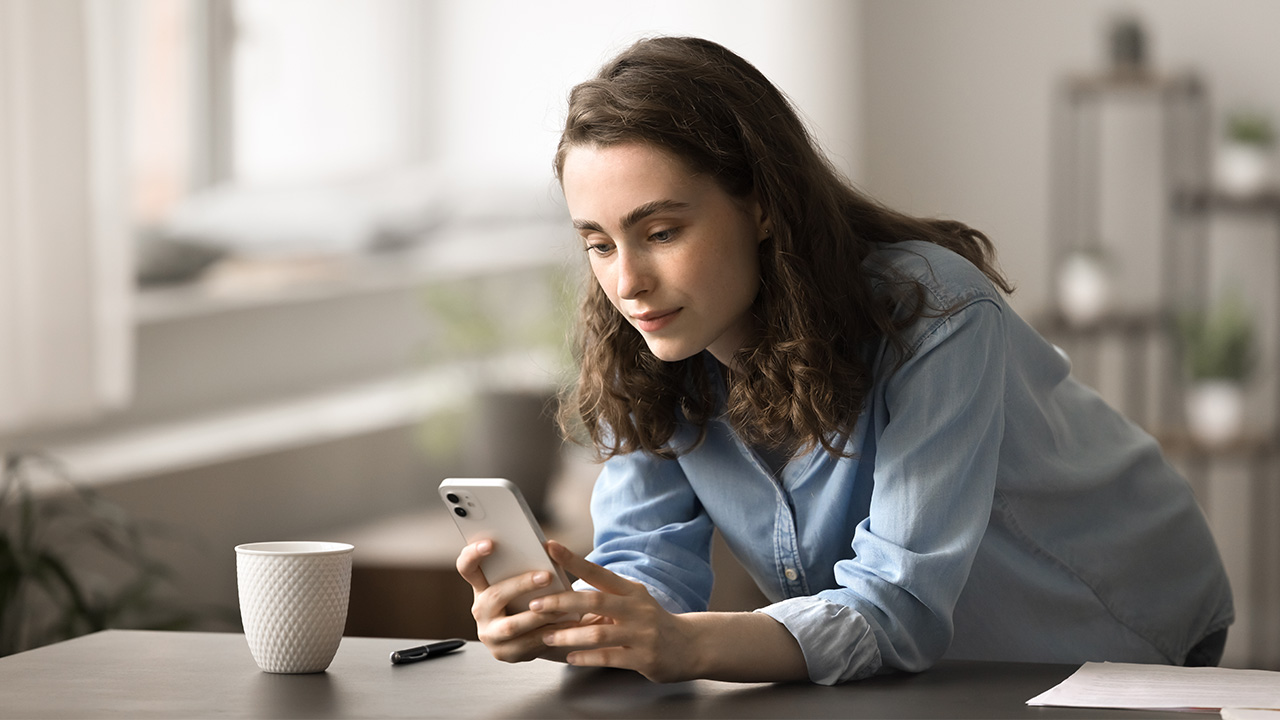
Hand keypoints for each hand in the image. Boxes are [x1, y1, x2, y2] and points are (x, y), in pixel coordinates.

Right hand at [454, 539, 580, 663]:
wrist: (532, 635)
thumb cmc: (529, 599)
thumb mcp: (522, 584)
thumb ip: (524, 569)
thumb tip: (547, 549)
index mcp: (481, 587)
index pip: (467, 568)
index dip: (473, 555)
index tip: (490, 543)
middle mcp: (480, 611)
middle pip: (495, 595)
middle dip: (522, 585)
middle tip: (546, 576)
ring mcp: (489, 634)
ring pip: (512, 625)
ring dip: (539, 615)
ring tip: (562, 606)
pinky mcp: (504, 653)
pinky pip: (526, 644)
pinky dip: (548, 634)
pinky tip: (566, 626)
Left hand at [530, 541, 700, 682]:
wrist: (690, 645)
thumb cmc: (651, 622)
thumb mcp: (632, 602)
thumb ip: (605, 597)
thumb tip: (563, 592)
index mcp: (630, 590)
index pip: (597, 572)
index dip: (572, 560)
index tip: (549, 547)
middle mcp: (637, 608)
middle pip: (594, 601)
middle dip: (561, 602)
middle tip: (535, 605)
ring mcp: (642, 633)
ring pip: (598, 633)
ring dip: (569, 635)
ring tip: (547, 637)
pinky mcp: (645, 658)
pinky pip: (609, 657)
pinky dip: (586, 657)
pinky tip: (570, 657)